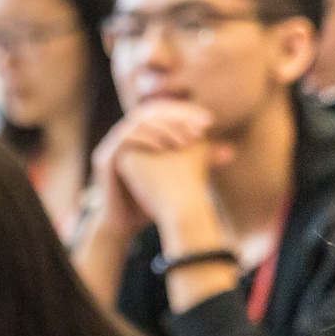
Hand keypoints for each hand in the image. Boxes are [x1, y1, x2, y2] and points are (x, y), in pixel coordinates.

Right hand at [99, 102, 225, 232]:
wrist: (126, 224)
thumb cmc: (153, 201)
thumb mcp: (181, 177)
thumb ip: (201, 162)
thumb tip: (230, 151)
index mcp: (143, 134)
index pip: (165, 112)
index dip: (186, 113)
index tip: (209, 121)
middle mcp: (127, 134)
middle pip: (152, 111)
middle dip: (176, 117)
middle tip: (200, 127)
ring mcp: (113, 144)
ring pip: (138, 122)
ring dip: (163, 127)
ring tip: (185, 139)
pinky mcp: (105, 157)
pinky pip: (124, 138)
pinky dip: (144, 139)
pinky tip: (164, 146)